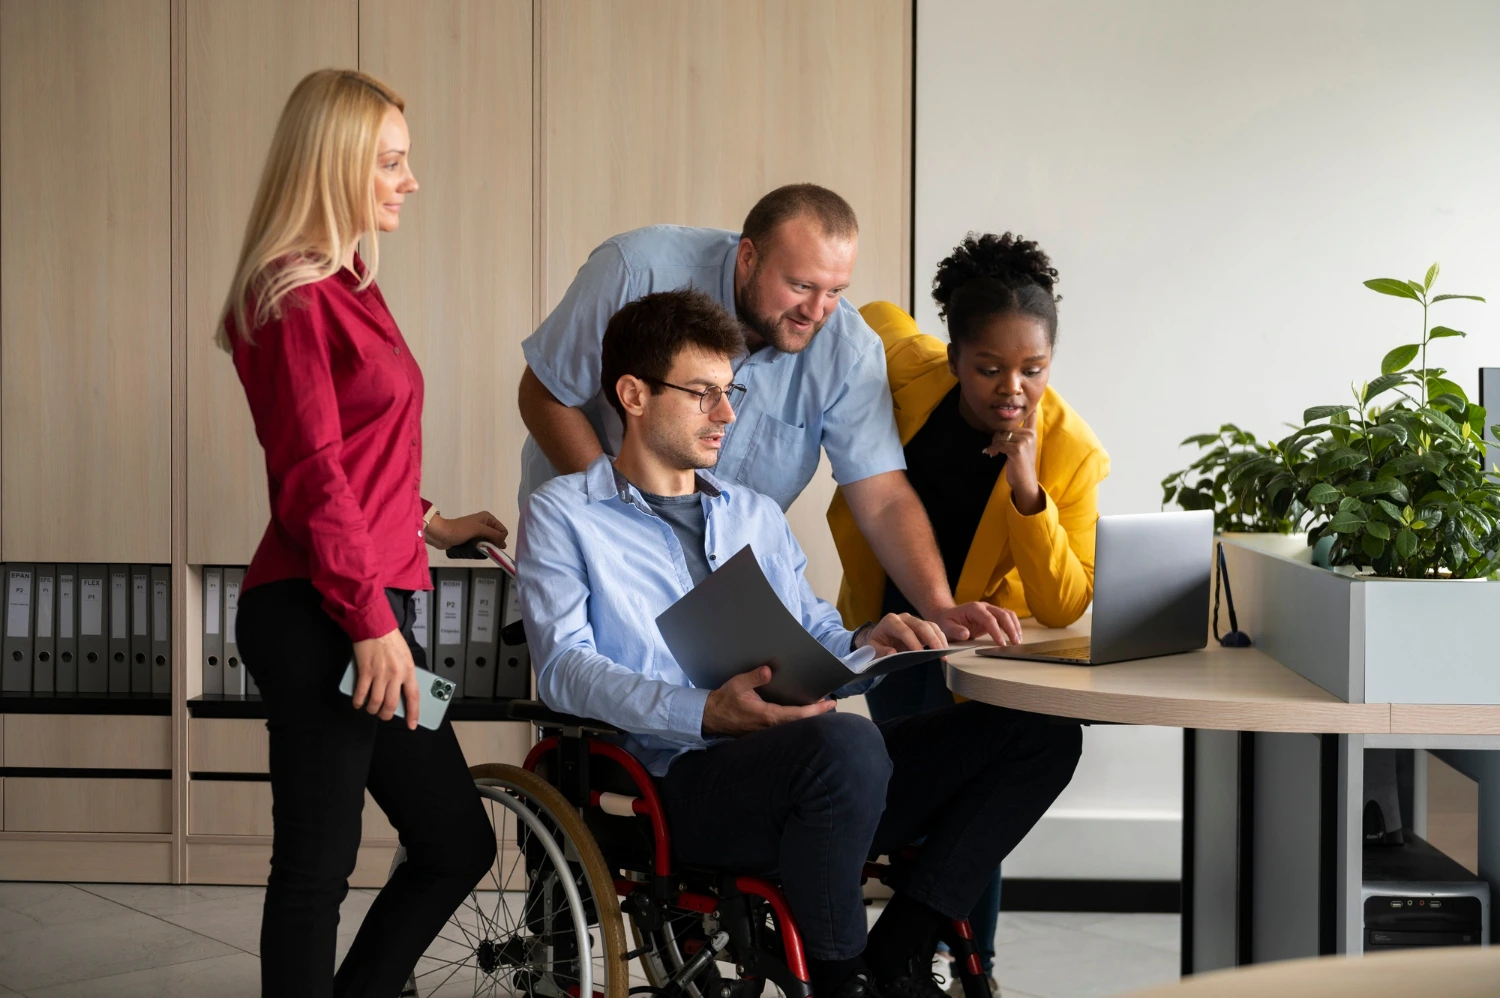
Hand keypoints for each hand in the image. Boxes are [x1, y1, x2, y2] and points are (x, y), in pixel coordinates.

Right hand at [351, 629, 419, 729]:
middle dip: (387, 715)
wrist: (375, 626)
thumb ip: (404, 674)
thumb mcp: (406, 657)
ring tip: (370, 709)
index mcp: (409, 670)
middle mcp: (395, 674)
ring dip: (372, 709)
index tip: (412, 725)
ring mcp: (379, 674)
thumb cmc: (391, 640)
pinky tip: (358, 703)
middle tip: (384, 716)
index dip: (413, 713)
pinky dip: (359, 701)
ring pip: (376, 701)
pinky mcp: (365, 671)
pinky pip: (361, 693)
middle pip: (392, 704)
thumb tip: (400, 692)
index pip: (413, 697)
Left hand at [426, 509, 507, 550]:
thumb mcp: (479, 530)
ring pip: (489, 542)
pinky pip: (482, 545)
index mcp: (488, 518)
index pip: (503, 530)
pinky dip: (481, 548)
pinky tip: (476, 549)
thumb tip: (504, 544)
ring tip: (478, 548)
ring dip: (486, 547)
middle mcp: (484, 523)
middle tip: (484, 547)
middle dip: (493, 543)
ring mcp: (478, 531)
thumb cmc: (460, 530)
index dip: (500, 539)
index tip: (491, 544)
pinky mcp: (472, 538)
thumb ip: (494, 535)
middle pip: (497, 537)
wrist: (442, 534)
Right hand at [701, 665, 835, 736]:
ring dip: (807, 717)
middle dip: (816, 714)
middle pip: (800, 723)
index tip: (829, 704)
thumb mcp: (738, 684)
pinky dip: (796, 720)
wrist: (711, 717)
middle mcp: (770, 726)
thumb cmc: (725, 700)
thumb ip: (754, 677)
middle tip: (831, 704)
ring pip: (793, 726)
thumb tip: (769, 670)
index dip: (815, 710)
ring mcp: (767, 731)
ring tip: (819, 707)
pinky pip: (785, 727)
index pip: (797, 714)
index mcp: (767, 715)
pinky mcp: (764, 731)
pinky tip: (801, 713)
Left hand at [859, 612, 947, 655]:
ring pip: (929, 626)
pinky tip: (944, 649)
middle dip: (931, 638)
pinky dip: (940, 638)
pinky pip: (934, 629)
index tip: (919, 653)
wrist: (880, 638)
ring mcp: (914, 621)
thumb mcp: (872, 649)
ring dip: (938, 638)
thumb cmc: (876, 644)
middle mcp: (903, 618)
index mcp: (890, 621)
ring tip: (944, 652)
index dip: (912, 641)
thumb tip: (892, 653)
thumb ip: (880, 652)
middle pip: (920, 625)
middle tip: (938, 652)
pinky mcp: (922, 626)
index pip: (903, 630)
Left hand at [930, 602, 1022, 645]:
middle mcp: (984, 607)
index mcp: (974, 608)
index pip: (989, 619)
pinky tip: (1016, 636)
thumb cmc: (946, 621)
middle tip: (1015, 643)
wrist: (946, 615)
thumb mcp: (946, 626)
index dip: (997, 631)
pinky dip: (1013, 626)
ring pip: (1008, 614)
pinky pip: (1007, 618)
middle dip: (1011, 629)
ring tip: (1018, 641)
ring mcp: (990, 610)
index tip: (1001, 643)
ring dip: (1015, 627)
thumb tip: (965, 634)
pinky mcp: (993, 616)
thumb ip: (955, 631)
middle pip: (1003, 614)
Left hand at [984, 408, 1044, 514]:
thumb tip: (1000, 430)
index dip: (1030, 406)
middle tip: (995, 448)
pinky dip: (993, 450)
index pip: (1031, 416)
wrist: (1025, 481)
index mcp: (1031, 433)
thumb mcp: (1020, 448)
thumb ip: (1015, 436)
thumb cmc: (1020, 465)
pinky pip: (999, 444)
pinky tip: (992, 455)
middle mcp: (1030, 435)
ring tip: (995, 452)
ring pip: (1001, 435)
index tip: (1032, 399)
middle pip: (1006, 427)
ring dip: (994, 444)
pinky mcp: (1017, 449)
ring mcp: (1024, 441)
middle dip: (997, 437)